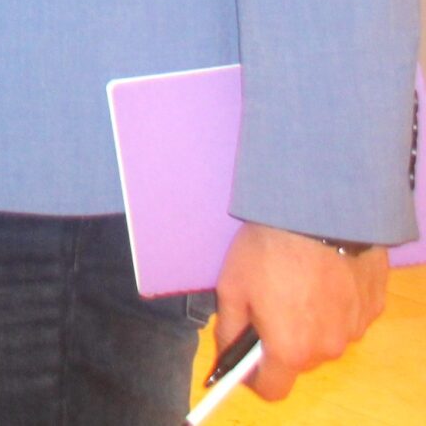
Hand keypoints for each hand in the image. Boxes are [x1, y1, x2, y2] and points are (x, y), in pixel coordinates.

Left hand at [212, 222, 387, 401]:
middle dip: (282, 341)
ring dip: (311, 322)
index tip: (244, 359)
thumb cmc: (268, 250)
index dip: (254, 377)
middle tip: (268, 303)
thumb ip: (229, 326)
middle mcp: (328, 349)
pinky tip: (323, 275)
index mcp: (291, 349)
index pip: (273, 389)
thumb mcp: (232, 285)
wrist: (318, 213)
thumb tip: (228, 350)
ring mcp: (356, 329)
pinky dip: (335, 304)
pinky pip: (349, 316)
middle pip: (300, 360)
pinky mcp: (373, 306)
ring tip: (297, 282)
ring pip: (326, 338)